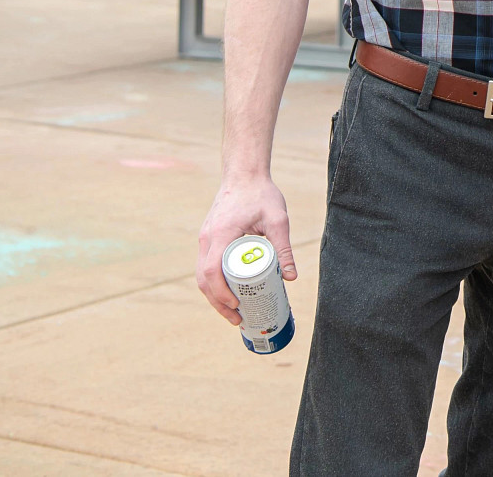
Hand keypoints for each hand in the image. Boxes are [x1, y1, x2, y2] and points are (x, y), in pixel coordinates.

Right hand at [196, 174, 294, 325]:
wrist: (244, 174)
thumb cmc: (261, 194)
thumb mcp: (278, 220)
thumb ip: (284, 248)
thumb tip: (291, 277)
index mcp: (222, 234)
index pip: (213, 271)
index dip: (221, 293)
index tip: (236, 306)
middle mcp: (207, 238)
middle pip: (203, 279)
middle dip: (217, 302)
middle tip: (236, 319)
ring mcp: (205, 238)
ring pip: (201, 274)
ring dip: (214, 295)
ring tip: (232, 311)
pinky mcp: (208, 237)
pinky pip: (206, 265)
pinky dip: (213, 282)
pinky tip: (227, 292)